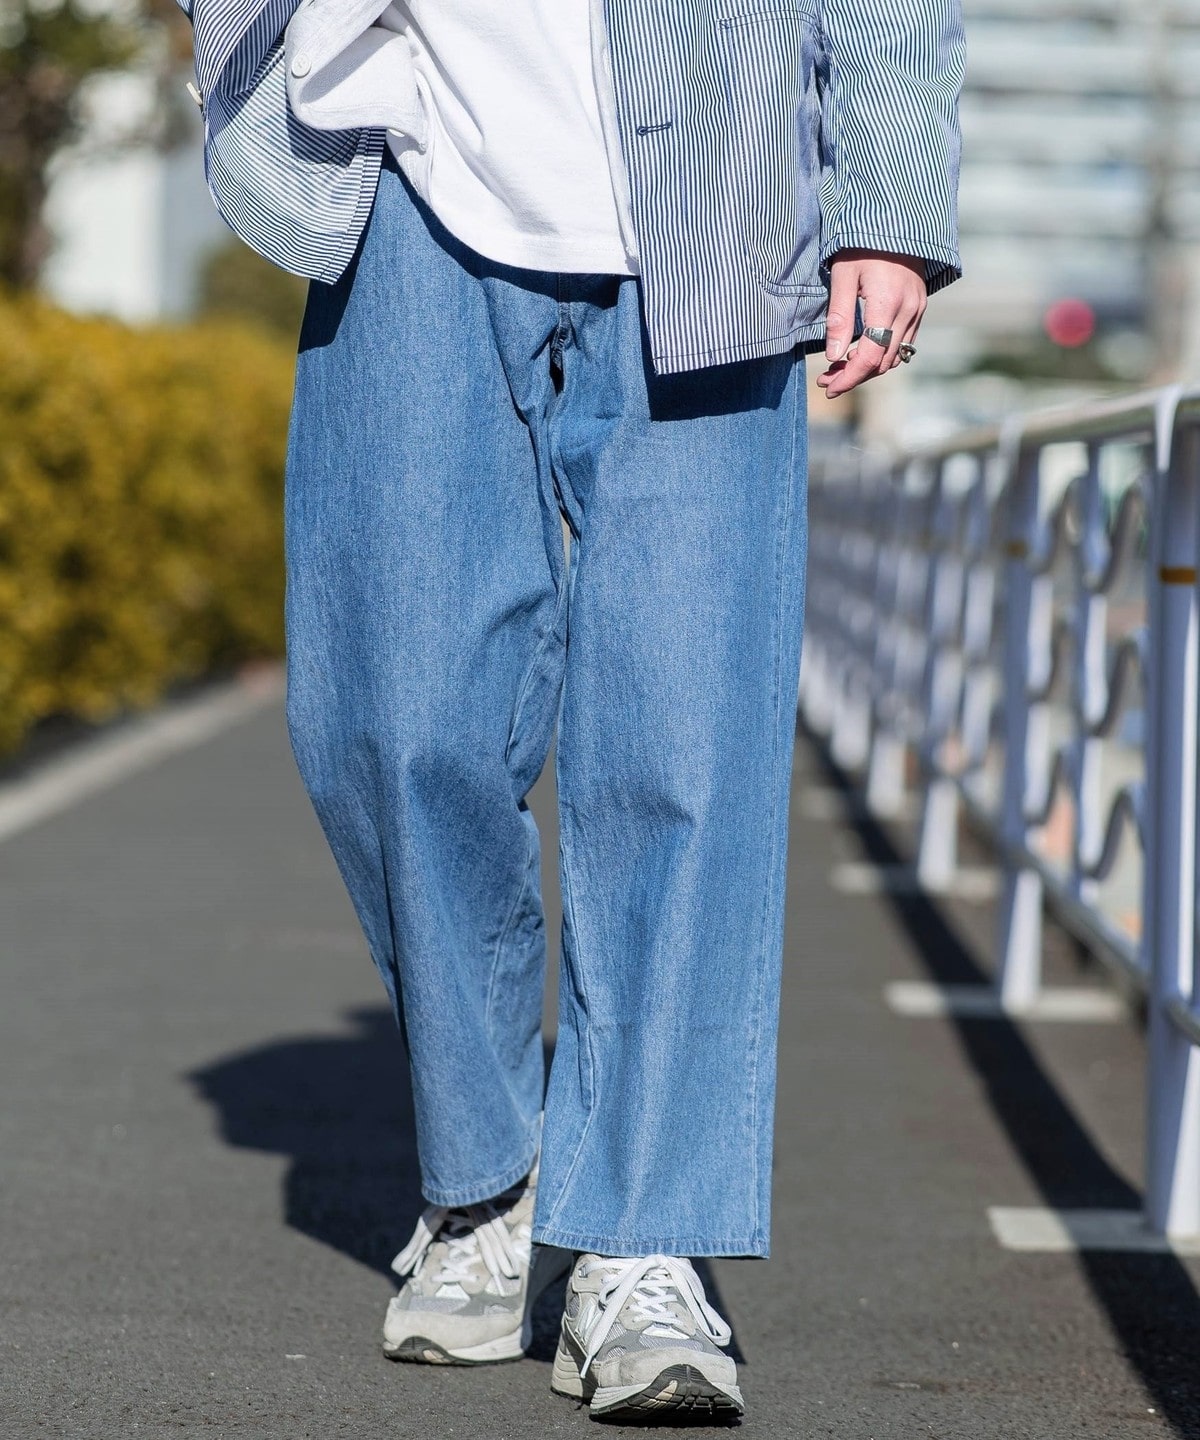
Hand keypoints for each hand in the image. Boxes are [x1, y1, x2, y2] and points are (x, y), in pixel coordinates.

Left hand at [815, 249, 927, 399]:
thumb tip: (832, 356)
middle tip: (827, 379)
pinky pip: (904, 342)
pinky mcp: (920, 306)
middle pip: (882, 363)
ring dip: (868, 368)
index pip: (868, 357)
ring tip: (840, 367)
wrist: (896, 217)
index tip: (827, 385)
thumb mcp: (843, 276)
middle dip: (854, 377)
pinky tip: (861, 351)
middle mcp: (908, 311)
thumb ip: (839, 317)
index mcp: (887, 304)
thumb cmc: (862, 242)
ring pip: (895, 356)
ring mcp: (918, 309)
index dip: (847, 378)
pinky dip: (883, 354)